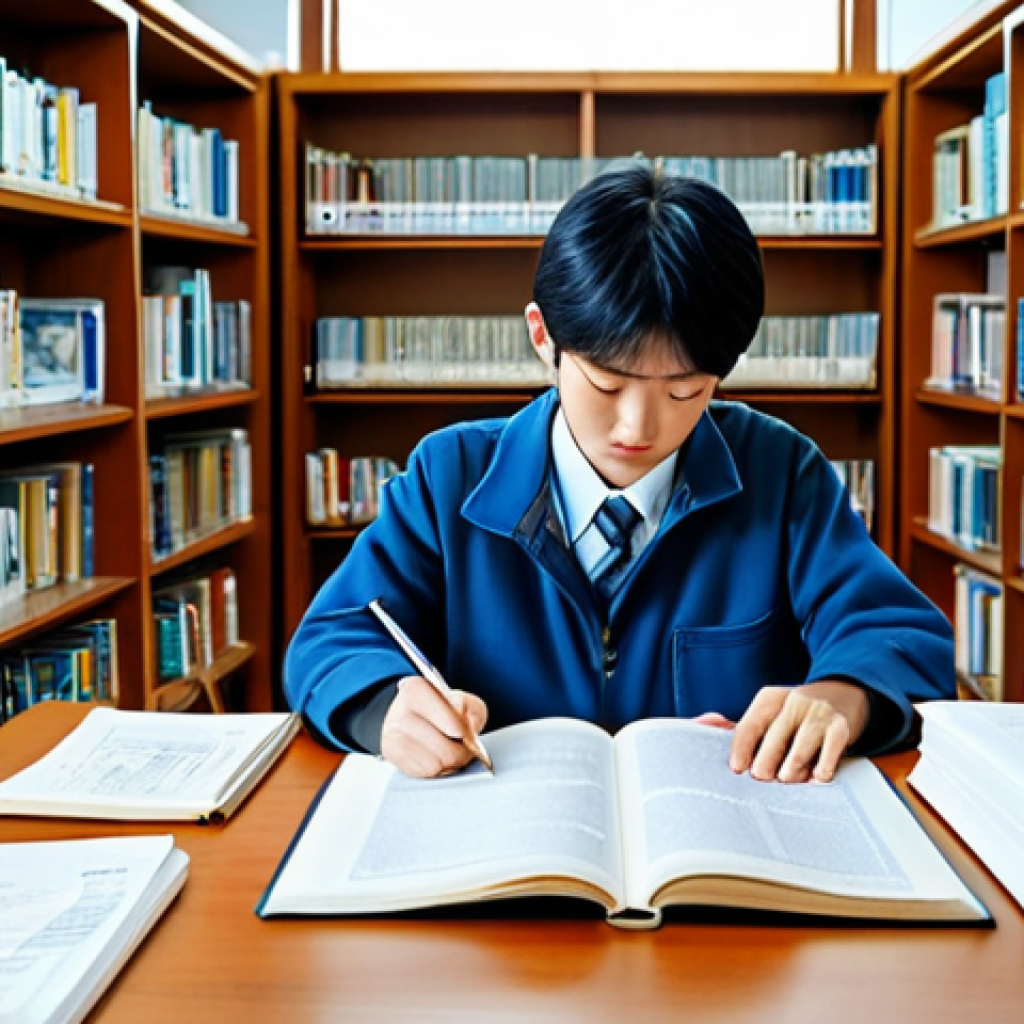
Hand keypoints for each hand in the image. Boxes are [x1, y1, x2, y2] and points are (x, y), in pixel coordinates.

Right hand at [380, 676, 488, 778]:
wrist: (410, 717)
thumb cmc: (439, 709)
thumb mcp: (462, 700)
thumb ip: (473, 708)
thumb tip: (471, 724)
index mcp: (417, 690)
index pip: (453, 723)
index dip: (465, 734)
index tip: (465, 734)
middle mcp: (400, 712)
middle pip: (448, 752)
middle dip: (461, 754)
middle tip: (463, 747)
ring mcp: (393, 736)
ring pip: (436, 766)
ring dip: (449, 764)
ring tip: (448, 751)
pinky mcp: (392, 756)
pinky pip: (425, 773)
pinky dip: (435, 770)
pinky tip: (434, 757)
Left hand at [729, 681, 870, 783]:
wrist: (845, 693)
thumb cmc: (797, 713)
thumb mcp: (772, 712)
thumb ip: (746, 728)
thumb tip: (710, 733)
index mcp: (770, 699)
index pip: (750, 724)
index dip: (742, 748)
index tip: (737, 769)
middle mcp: (793, 701)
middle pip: (774, 735)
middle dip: (766, 760)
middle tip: (761, 778)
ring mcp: (818, 713)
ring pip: (801, 743)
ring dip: (793, 764)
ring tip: (786, 780)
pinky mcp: (841, 726)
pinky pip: (830, 748)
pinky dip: (823, 765)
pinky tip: (817, 778)